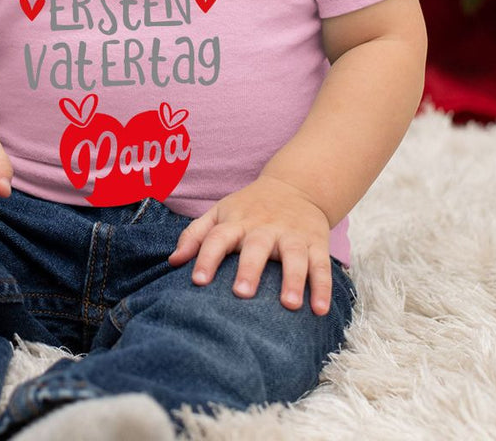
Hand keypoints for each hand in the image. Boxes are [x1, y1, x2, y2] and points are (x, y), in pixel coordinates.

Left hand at [168, 174, 331, 314]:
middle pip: (256, 246)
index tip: (197, 281)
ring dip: (292, 280)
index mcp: (236, 221)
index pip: (217, 237)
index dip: (206, 258)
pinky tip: (320, 310)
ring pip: (294, 256)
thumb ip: (196, 235)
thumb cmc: (249, 207)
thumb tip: (173, 262)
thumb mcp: (220, 213)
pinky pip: (321, 266)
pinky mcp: (316, 243)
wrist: (296, 185)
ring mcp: (292, 235)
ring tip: (289, 306)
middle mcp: (264, 228)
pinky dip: (323, 287)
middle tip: (241, 294)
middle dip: (249, 269)